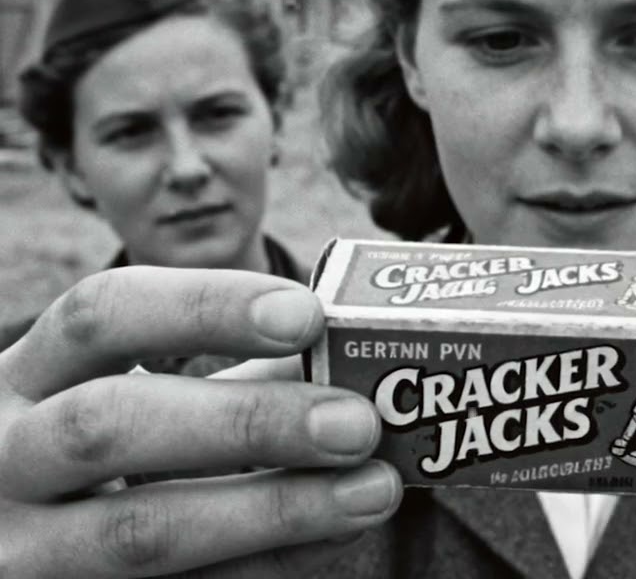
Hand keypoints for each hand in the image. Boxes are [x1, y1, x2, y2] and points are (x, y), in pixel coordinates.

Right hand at [0, 267, 402, 577]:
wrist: (29, 540)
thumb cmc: (113, 452)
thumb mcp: (144, 398)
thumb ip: (241, 376)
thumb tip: (360, 363)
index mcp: (25, 376)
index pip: (100, 315)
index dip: (206, 308)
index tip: (307, 314)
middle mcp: (4, 459)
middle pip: (110, 425)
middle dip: (247, 421)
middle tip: (356, 422)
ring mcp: (25, 550)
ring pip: (142, 531)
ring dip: (275, 510)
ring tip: (373, 490)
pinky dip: (268, 564)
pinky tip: (336, 537)